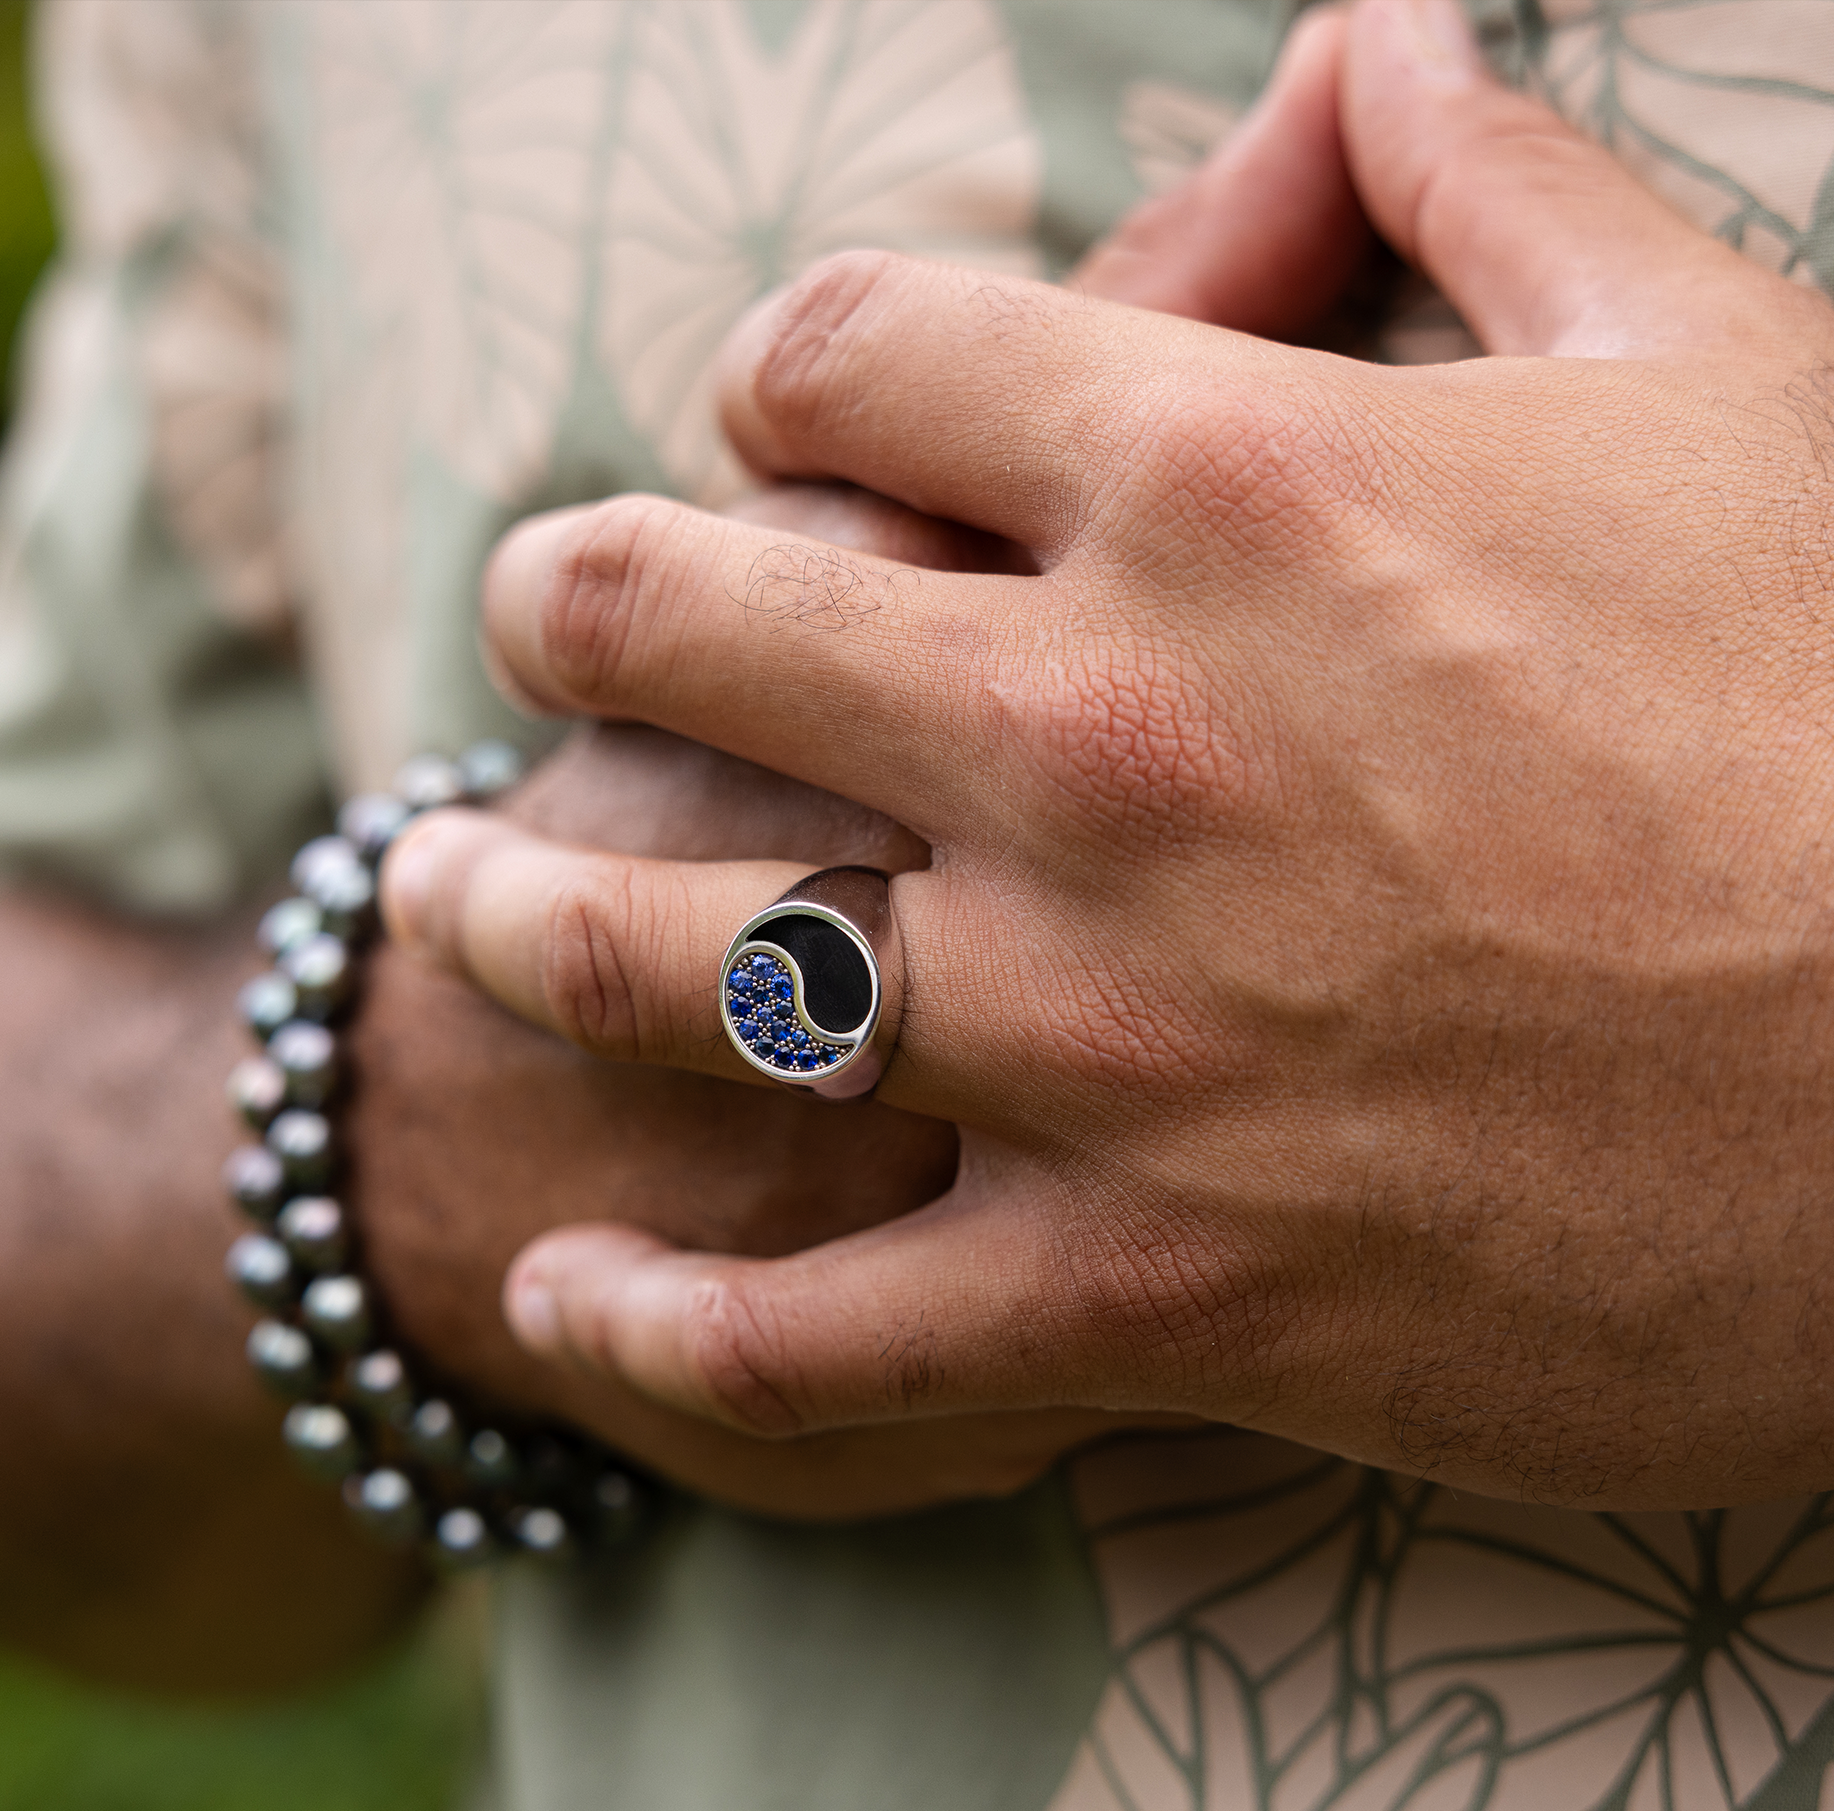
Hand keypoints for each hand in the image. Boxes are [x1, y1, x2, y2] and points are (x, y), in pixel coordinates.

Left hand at [386, 0, 1833, 1511]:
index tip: (782, 418)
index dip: (790, 373)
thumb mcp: (1725, 387)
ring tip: (446, 905)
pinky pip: (822, 1340)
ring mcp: (1103, 1034)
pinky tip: (561, 1299)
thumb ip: (1511, 200)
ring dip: (527, 924)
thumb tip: (1382, 47)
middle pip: (688, 623)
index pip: (859, 360)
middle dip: (583, 607)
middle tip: (537, 624)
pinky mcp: (1153, 1284)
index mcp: (1230, 485)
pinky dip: (665, 1330)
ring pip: (687, 969)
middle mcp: (1105, 743)